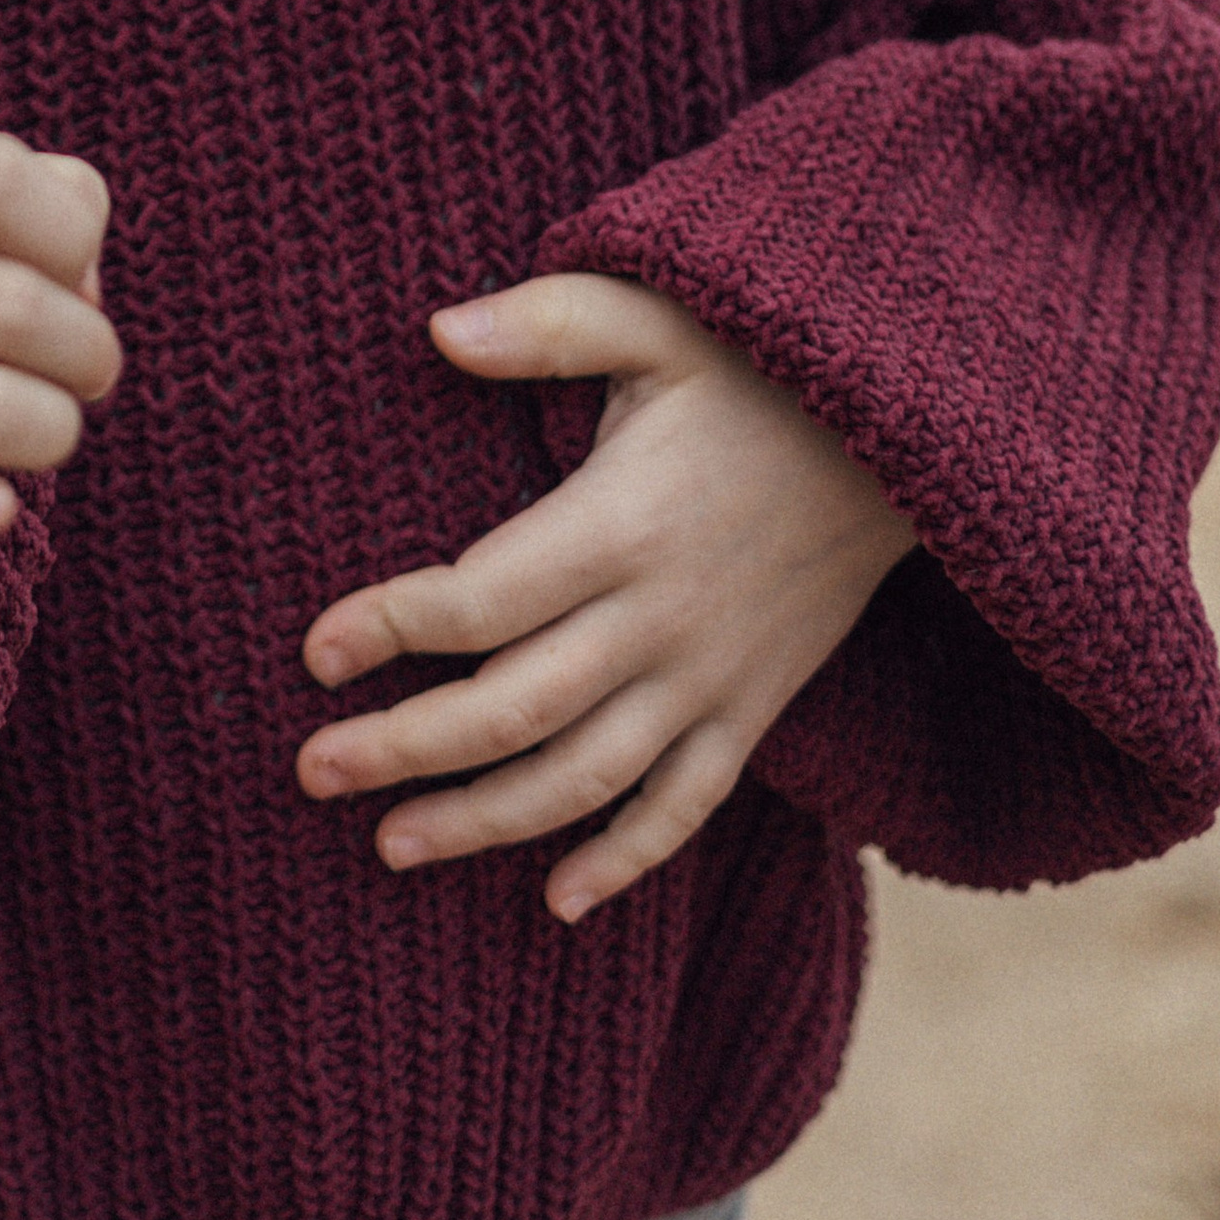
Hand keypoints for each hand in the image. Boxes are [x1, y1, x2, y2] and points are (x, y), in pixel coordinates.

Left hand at [296, 274, 915, 920]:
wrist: (907, 437)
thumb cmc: (758, 365)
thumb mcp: (656, 316)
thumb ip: (546, 322)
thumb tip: (436, 327)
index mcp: (620, 524)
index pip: (481, 600)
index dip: (390, 628)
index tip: (313, 652)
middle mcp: (661, 620)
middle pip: (513, 711)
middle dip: (406, 750)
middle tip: (312, 772)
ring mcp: (712, 677)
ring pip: (585, 781)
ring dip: (485, 823)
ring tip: (390, 845)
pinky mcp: (754, 709)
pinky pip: (686, 806)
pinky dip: (624, 862)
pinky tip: (557, 903)